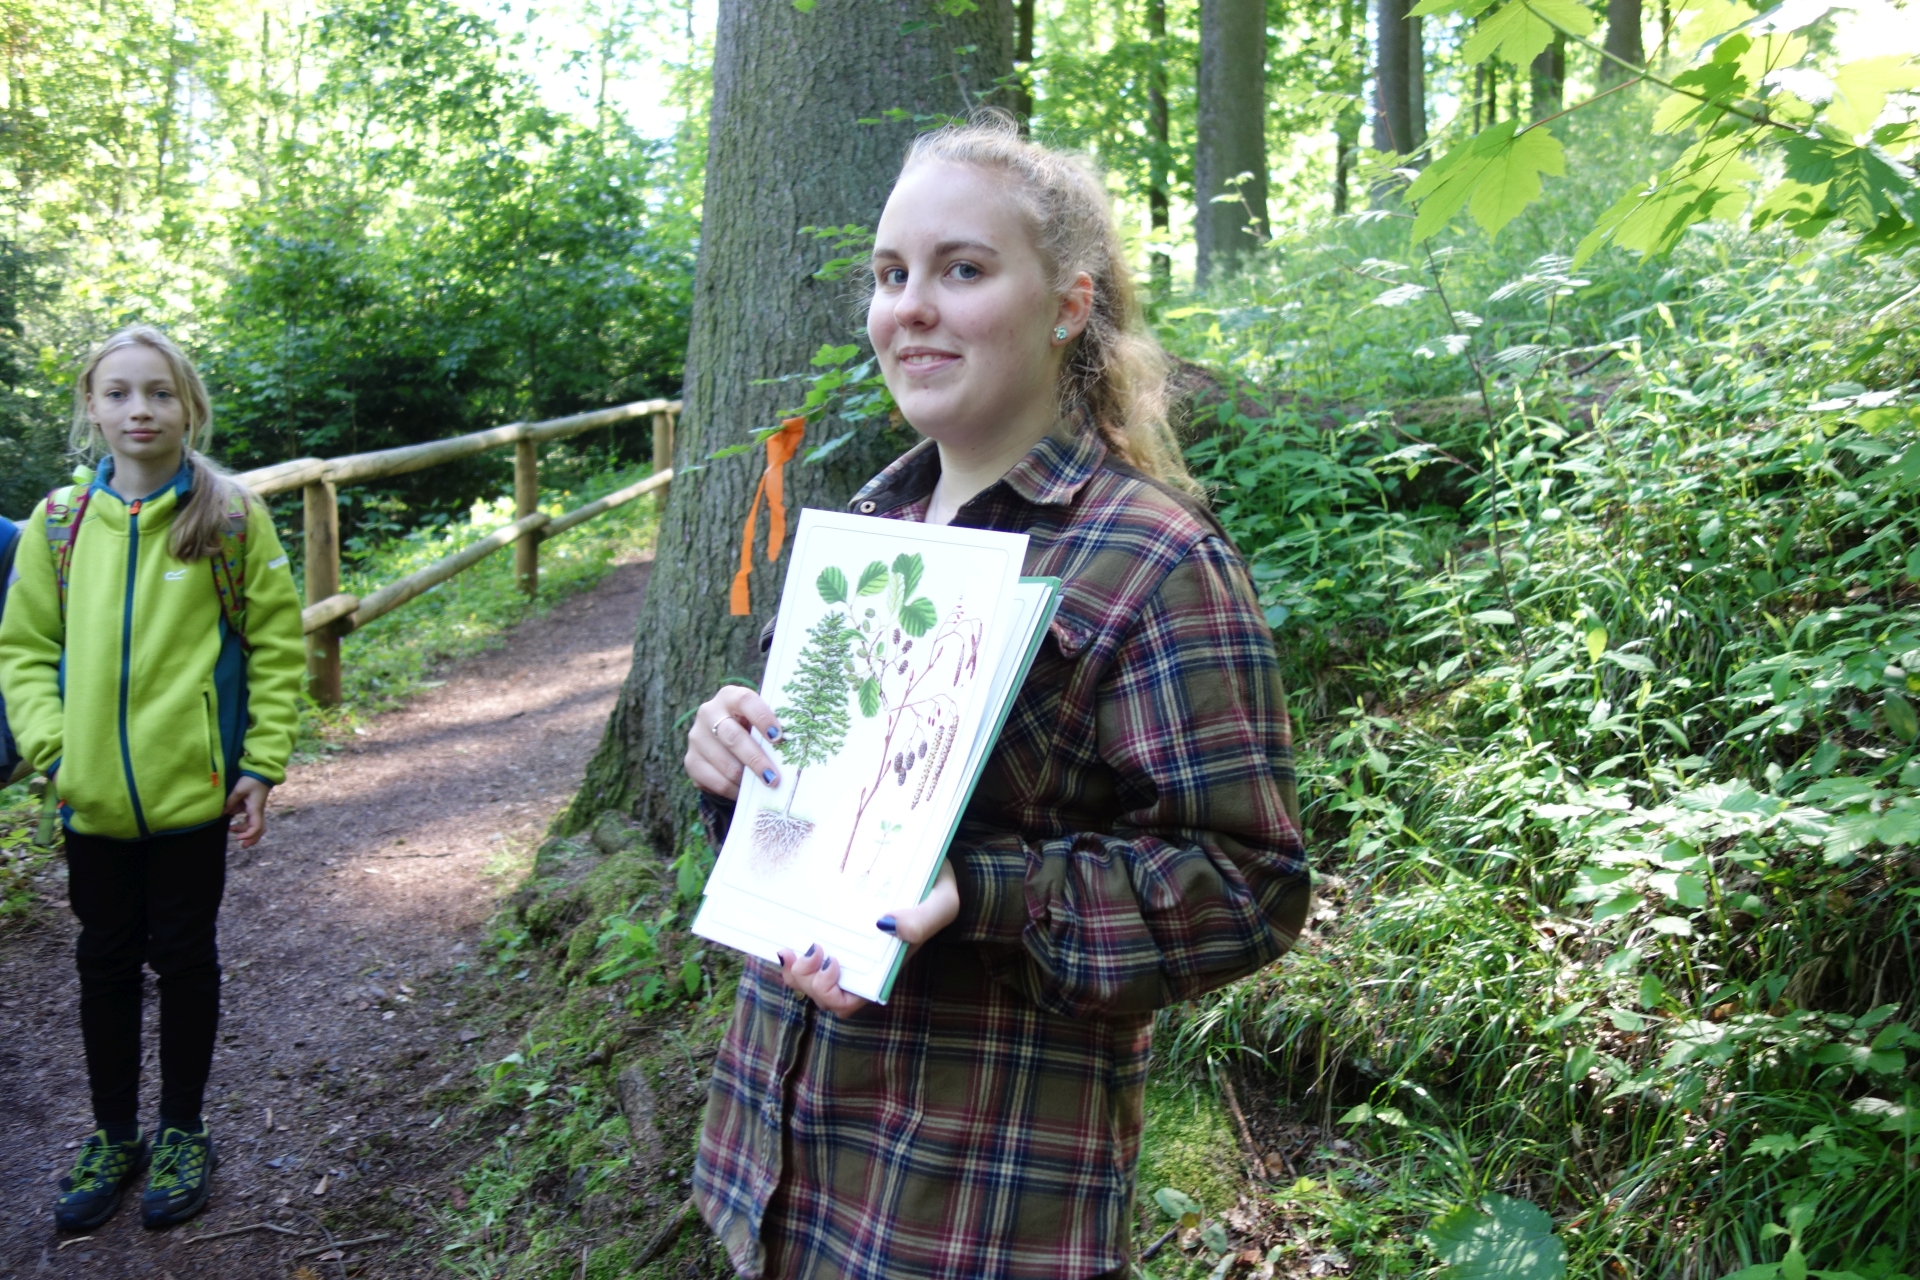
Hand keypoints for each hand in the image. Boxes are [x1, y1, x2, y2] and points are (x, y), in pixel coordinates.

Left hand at [225, 776, 269, 847]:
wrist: (261, 774)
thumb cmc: (251, 780)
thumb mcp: (239, 790)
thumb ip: (230, 802)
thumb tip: (223, 813)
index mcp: (255, 809)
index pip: (256, 827)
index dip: (248, 835)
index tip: (237, 837)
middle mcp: (257, 812)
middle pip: (259, 830)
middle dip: (251, 839)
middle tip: (241, 845)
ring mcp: (256, 811)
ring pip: (255, 827)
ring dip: (245, 832)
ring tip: (232, 831)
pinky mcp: (253, 809)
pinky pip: (250, 821)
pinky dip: (243, 826)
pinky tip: (233, 825)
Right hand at [684, 685, 783, 799]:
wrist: (721, 740)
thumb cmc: (750, 728)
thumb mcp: (758, 721)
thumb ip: (770, 730)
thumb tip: (794, 751)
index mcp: (729, 696)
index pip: (745, 701)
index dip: (762, 718)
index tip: (778, 737)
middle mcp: (708, 713)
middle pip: (733, 737)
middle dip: (756, 759)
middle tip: (774, 777)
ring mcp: (697, 737)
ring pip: (726, 764)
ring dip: (747, 779)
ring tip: (765, 786)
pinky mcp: (691, 761)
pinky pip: (716, 781)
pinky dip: (735, 790)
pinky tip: (747, 791)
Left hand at [776, 860, 960, 1015]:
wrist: (930, 862)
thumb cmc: (936, 888)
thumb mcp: (942, 904)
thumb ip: (922, 921)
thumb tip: (884, 925)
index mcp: (882, 969)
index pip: (847, 1002)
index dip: (829, 993)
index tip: (831, 962)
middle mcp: (860, 964)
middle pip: (821, 993)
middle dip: (805, 981)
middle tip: (804, 951)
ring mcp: (844, 947)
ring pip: (807, 977)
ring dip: (793, 970)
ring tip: (789, 949)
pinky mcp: (832, 927)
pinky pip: (804, 951)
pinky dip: (792, 951)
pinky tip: (787, 936)